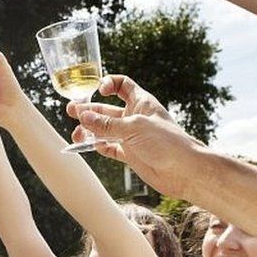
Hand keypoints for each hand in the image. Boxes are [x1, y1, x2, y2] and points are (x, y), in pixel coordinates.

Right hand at [66, 74, 205, 197]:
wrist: (185, 171)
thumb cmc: (167, 143)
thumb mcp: (134, 127)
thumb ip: (107, 124)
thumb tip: (84, 117)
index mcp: (141, 102)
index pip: (123, 85)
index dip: (109, 84)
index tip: (98, 91)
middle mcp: (134, 118)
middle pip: (106, 109)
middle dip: (89, 109)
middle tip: (72, 110)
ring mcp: (131, 137)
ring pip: (104, 129)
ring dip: (89, 129)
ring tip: (77, 134)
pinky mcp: (130, 154)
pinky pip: (108, 147)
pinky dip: (97, 146)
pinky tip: (87, 145)